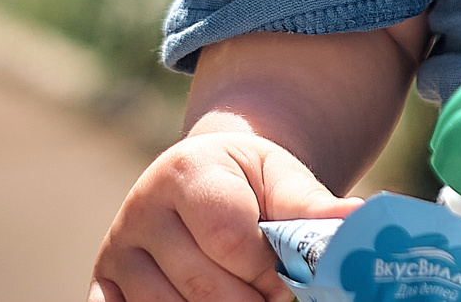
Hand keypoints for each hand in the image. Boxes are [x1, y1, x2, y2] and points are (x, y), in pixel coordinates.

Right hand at [90, 126, 361, 301]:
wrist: (204, 177)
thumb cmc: (250, 183)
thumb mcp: (282, 179)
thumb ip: (312, 204)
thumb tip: (358, 220)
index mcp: (186, 170)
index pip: (231, 239)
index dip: (269, 270)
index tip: (289, 275)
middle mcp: (141, 209)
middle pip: (202, 286)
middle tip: (273, 297)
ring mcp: (117, 249)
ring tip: (244, 298)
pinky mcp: (103, 283)